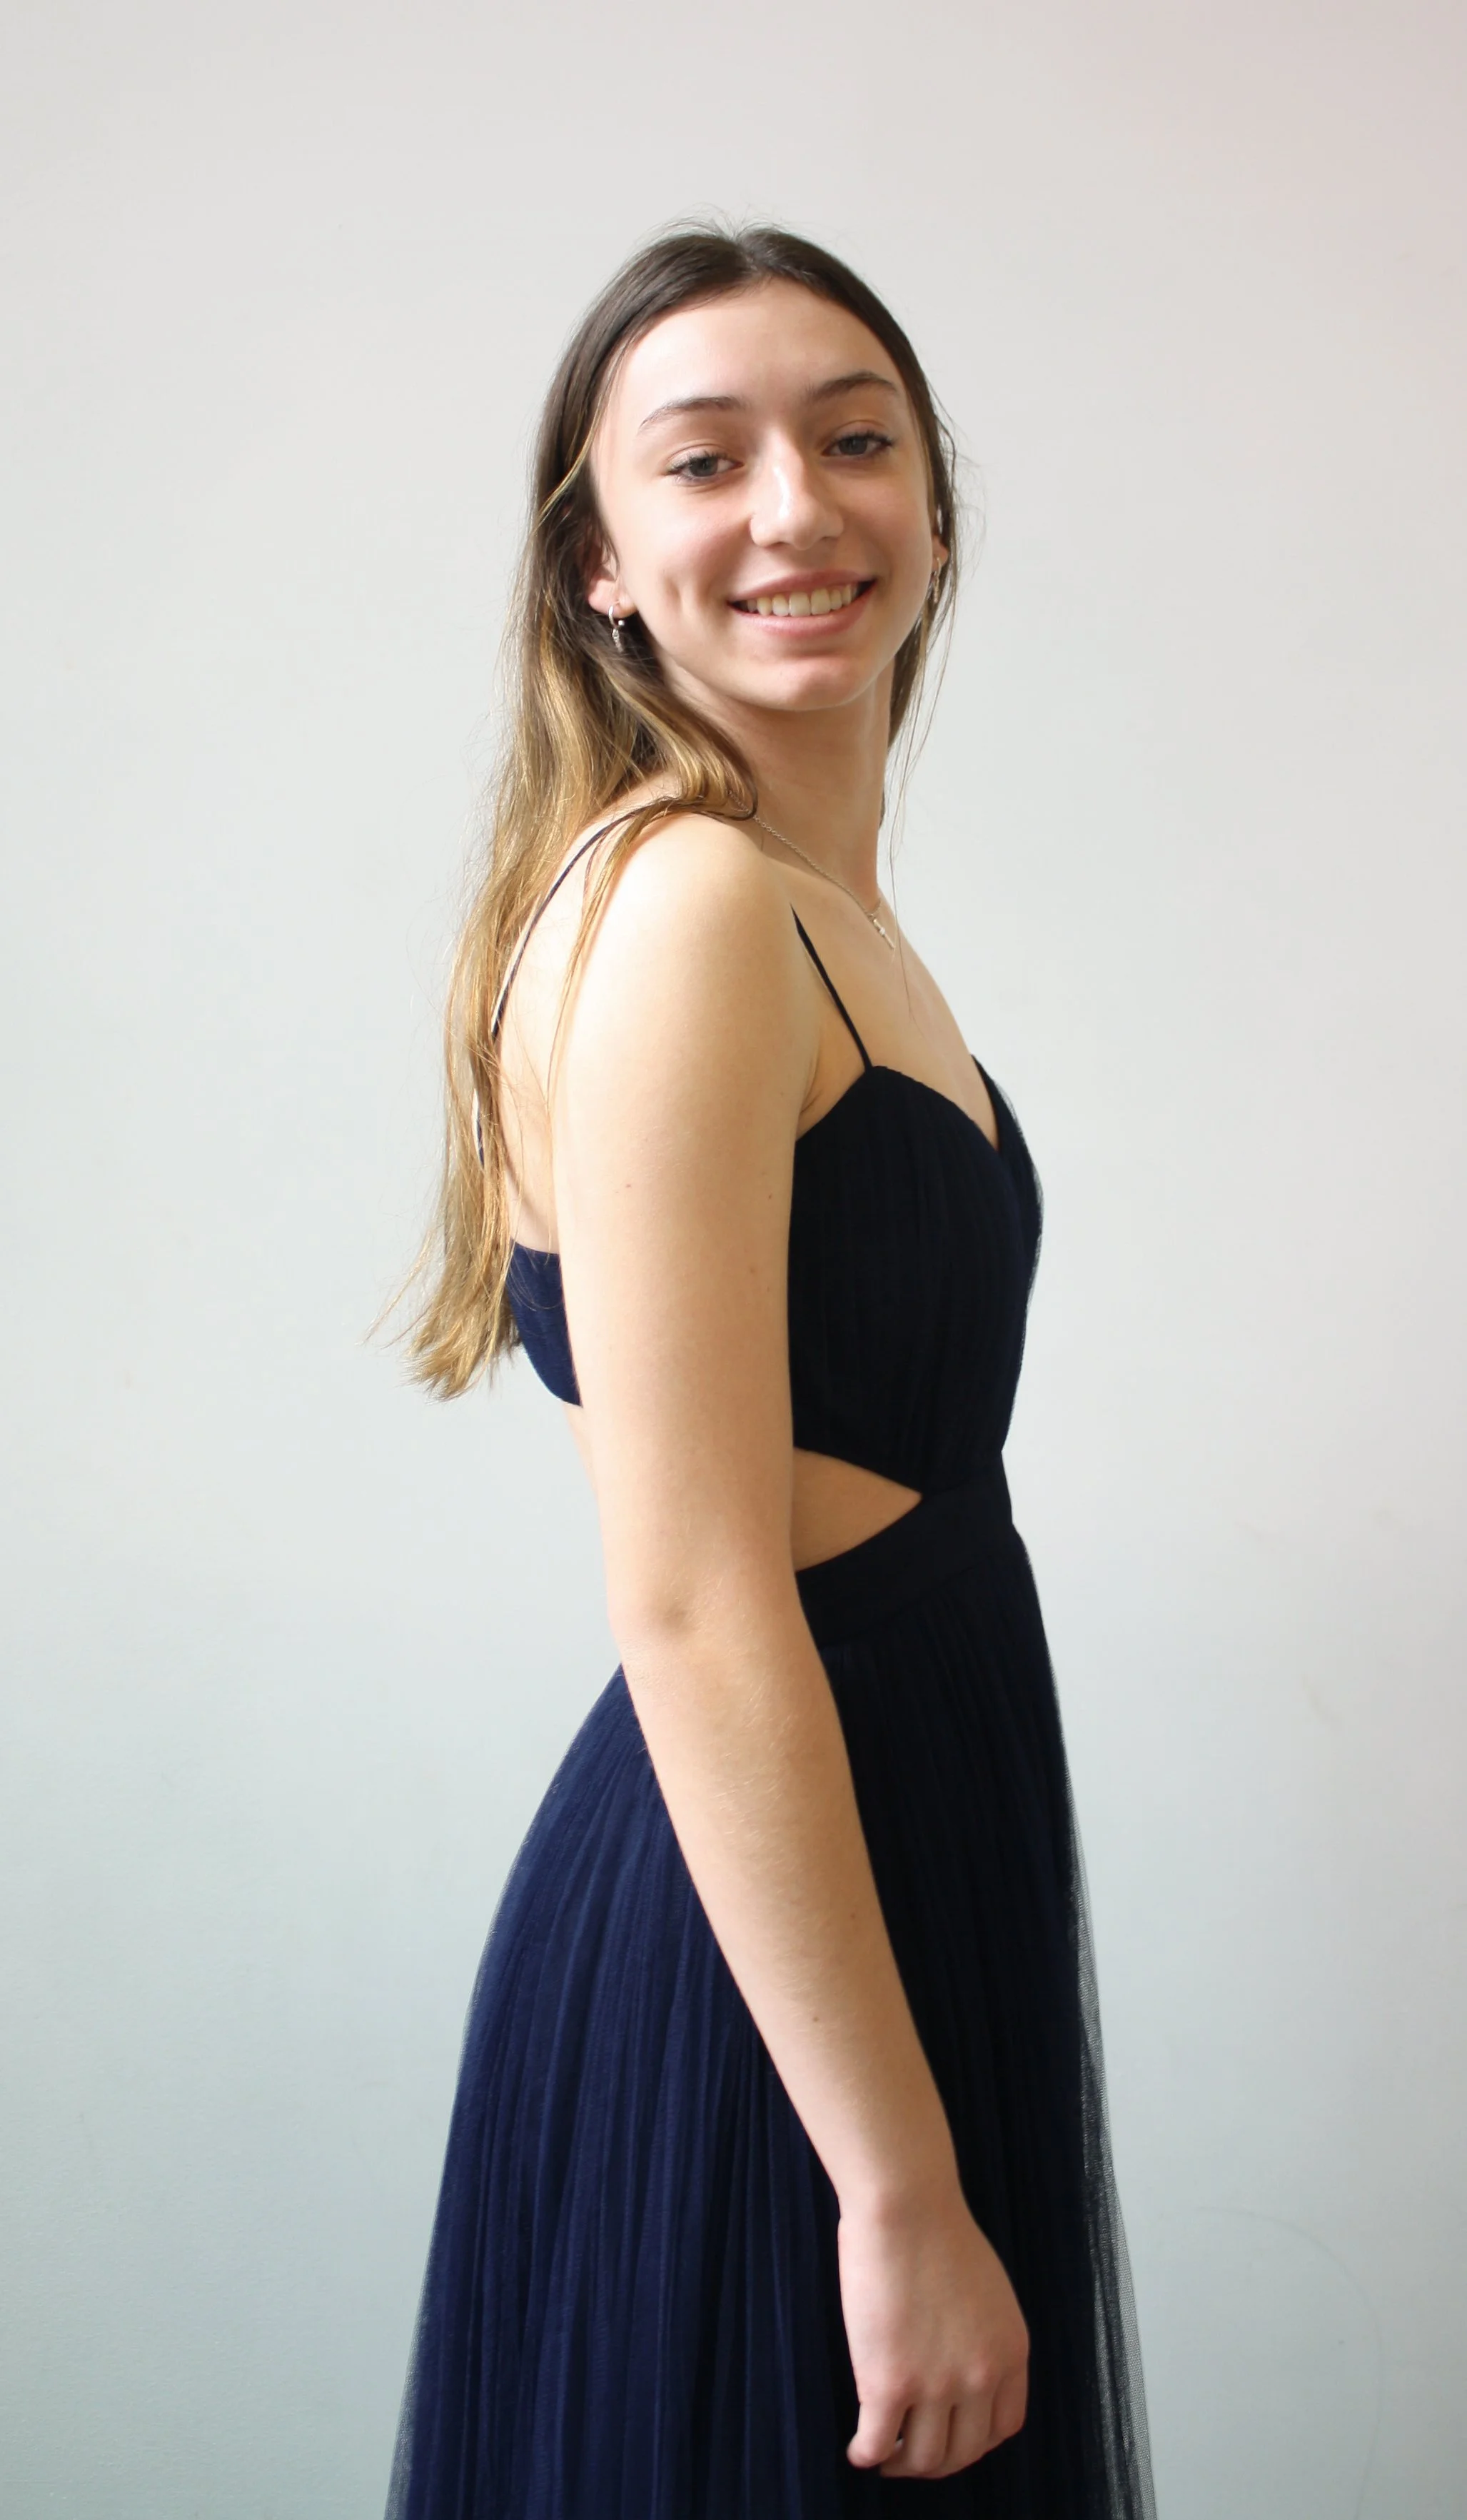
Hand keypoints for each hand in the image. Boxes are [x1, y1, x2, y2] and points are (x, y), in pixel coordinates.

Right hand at [838, 2176, 1029, 2479]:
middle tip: (913, 2455)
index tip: (953, 2438)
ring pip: (923, 2457)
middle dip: (938, 2462)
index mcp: (1010, 2352)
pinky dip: (866, 2454)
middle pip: (964, 2451)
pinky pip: (877, 2442)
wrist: (906, 2205)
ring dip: (902, 2463)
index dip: (976, 2442)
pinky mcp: (888, 2383)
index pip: (1004, 2427)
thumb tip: (960, 2366)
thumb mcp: (989, 2292)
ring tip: (884, 2453)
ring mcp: (935, 2385)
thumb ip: (983, 2336)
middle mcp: (980, 2377)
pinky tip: (858, 2449)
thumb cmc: (937, 2231)